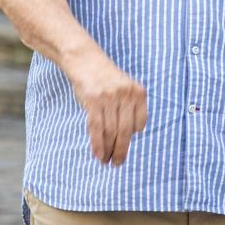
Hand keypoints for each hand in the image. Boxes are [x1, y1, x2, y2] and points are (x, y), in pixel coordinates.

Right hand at [67, 50, 147, 164]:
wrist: (85, 60)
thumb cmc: (105, 78)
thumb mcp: (125, 88)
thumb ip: (128, 108)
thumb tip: (128, 137)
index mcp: (138, 92)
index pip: (140, 123)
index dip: (132, 137)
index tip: (124, 146)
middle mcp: (126, 94)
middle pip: (126, 130)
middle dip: (122, 150)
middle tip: (117, 163)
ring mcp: (110, 97)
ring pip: (110, 131)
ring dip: (108, 150)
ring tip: (105, 161)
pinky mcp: (94, 100)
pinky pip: (97, 128)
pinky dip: (97, 144)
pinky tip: (97, 154)